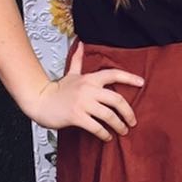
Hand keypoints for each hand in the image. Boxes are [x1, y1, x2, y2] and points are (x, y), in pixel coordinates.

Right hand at [24, 43, 143, 140]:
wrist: (39, 101)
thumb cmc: (57, 90)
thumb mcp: (70, 73)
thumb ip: (78, 60)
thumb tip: (80, 44)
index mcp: (90, 79)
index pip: (114, 74)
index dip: (130, 78)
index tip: (142, 83)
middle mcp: (88, 89)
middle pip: (117, 99)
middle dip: (128, 112)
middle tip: (132, 121)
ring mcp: (82, 103)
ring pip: (109, 115)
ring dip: (119, 125)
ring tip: (122, 131)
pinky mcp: (76, 116)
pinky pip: (96, 127)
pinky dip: (104, 134)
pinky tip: (107, 137)